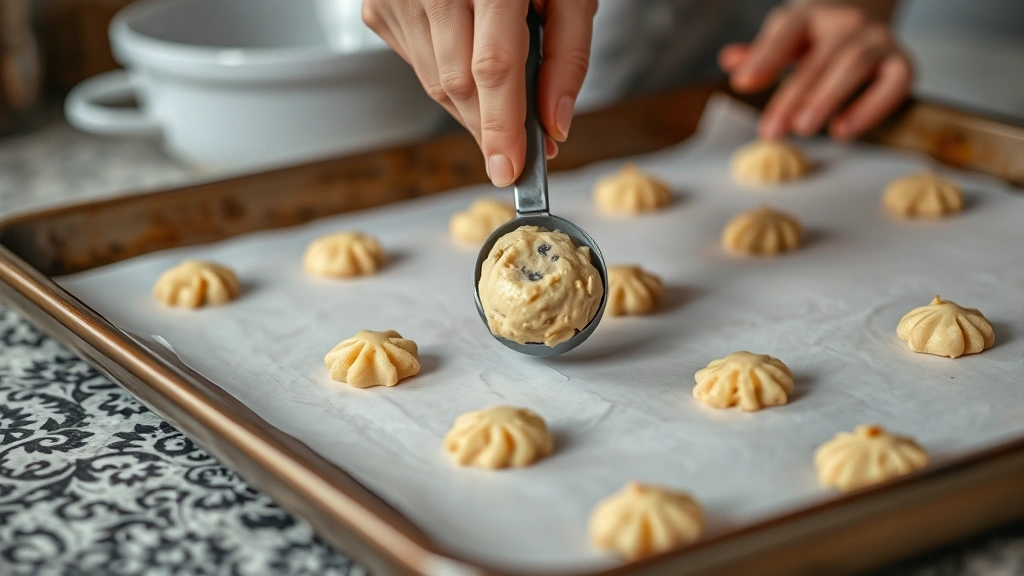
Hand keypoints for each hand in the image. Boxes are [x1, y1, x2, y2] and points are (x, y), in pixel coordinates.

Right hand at [363, 0, 597, 186]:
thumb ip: (568, 55)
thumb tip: (554, 123)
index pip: (492, 68)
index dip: (501, 126)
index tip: (510, 169)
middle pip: (458, 85)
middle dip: (491, 125)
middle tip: (522, 143)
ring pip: (434, 83)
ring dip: (472, 104)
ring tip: (500, 83)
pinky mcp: (378, 7)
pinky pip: (415, 64)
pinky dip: (446, 76)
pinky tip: (464, 49)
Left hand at [719, 3, 911, 140]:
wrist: (867, 14)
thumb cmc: (817, 38)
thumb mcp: (785, 40)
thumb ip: (760, 54)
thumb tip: (730, 61)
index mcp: (810, 15)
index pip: (786, 31)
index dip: (765, 57)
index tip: (742, 84)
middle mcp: (846, 23)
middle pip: (819, 57)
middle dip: (792, 96)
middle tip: (772, 131)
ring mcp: (878, 40)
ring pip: (854, 65)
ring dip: (827, 99)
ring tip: (803, 129)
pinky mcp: (902, 63)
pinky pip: (894, 84)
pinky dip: (871, 108)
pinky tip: (843, 130)